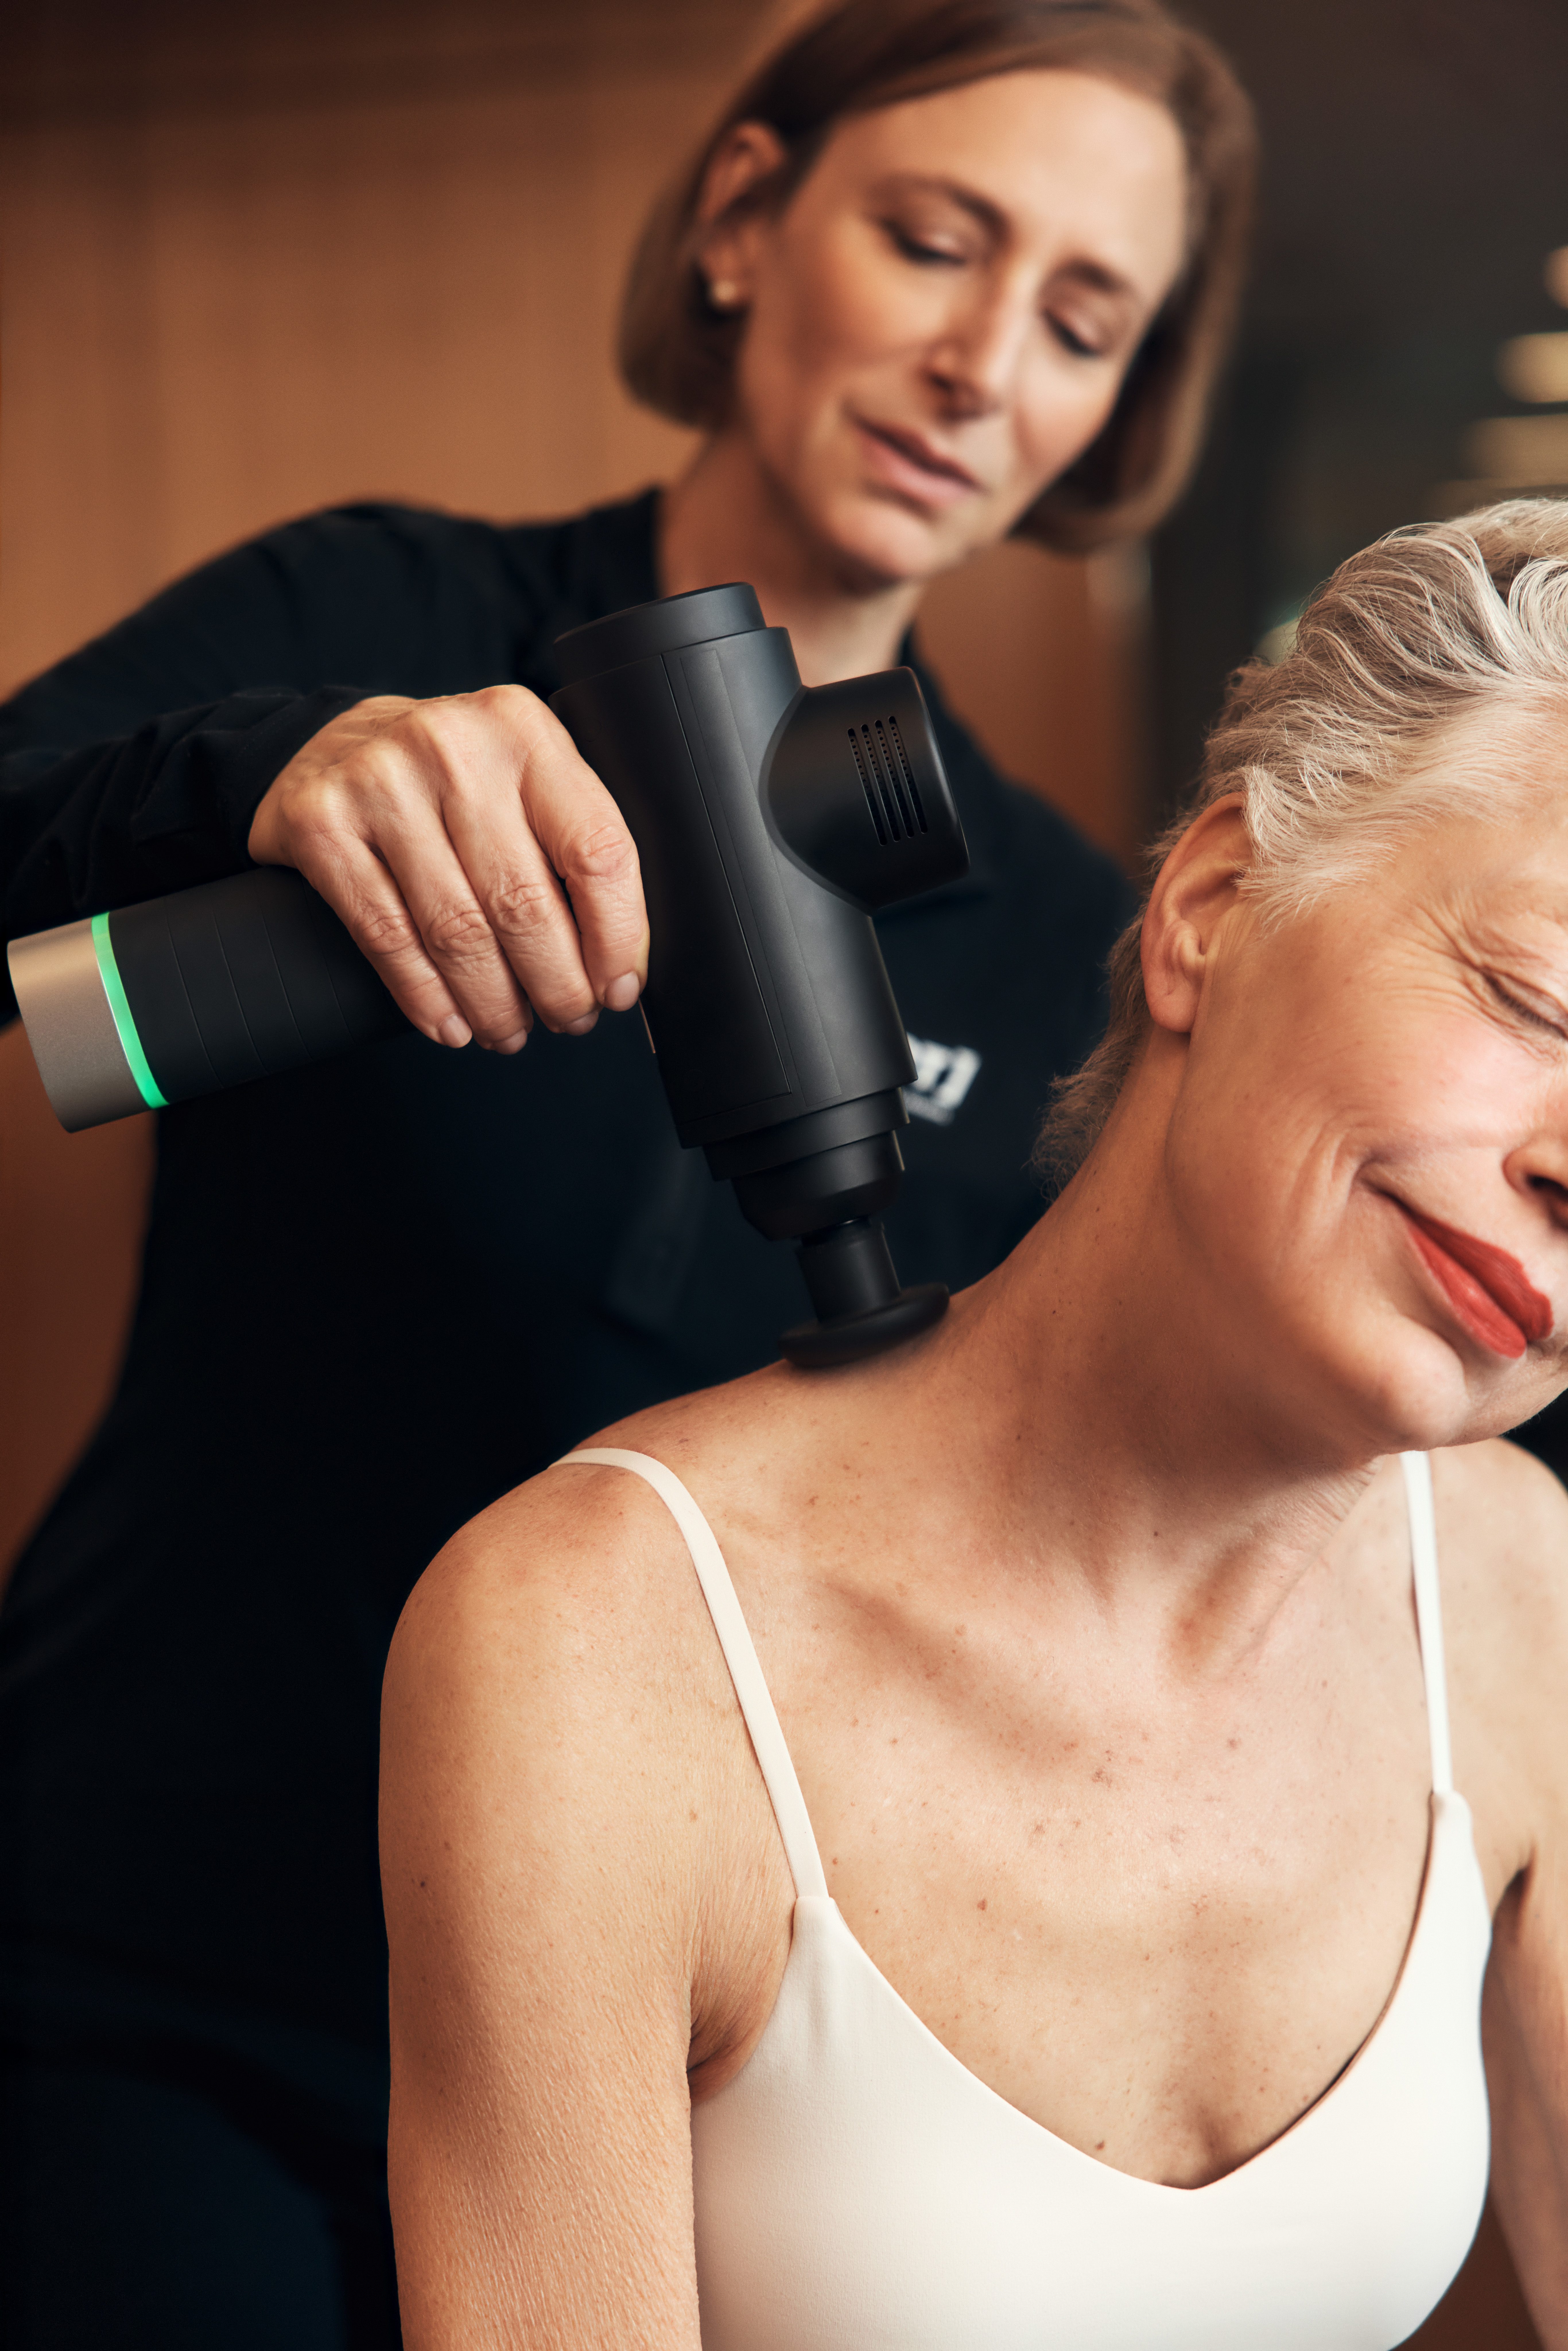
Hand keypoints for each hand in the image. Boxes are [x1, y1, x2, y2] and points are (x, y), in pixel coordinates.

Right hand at [247, 687, 647, 1051]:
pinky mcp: (322, 825)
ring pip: (458, 930)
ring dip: (494, 1002)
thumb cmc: (445, 778)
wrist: (328, 747)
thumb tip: (618, 959)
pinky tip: (452, 1023)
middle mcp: (452, 747)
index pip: (595, 849)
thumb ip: (567, 841)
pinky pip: (388, 937)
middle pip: (524, 901)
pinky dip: (427, 996)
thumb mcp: (519, 777)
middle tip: (568, 1018)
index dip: (615, 936)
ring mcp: (380, 783)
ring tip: (510, 1029)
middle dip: (556, 984)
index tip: (617, 987)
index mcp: (522, 730)